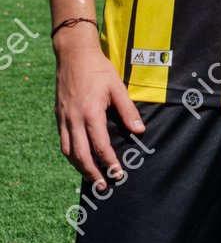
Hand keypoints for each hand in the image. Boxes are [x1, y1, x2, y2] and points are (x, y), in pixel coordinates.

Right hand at [54, 34, 144, 188]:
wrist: (74, 55)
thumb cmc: (98, 70)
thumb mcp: (117, 87)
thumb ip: (127, 110)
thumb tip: (139, 130)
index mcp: (91, 113)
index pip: (100, 145)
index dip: (109, 162)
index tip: (118, 173)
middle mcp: (74, 119)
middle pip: (81, 155)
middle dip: (93, 173)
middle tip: (104, 186)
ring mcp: (64, 119)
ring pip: (69, 152)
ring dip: (80, 168)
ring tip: (92, 178)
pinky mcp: (59, 116)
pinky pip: (63, 142)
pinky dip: (71, 155)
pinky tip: (79, 159)